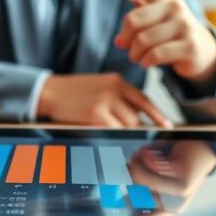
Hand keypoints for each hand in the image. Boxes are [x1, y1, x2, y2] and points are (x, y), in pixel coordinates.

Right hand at [36, 73, 171, 127]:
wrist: (49, 91)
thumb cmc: (74, 93)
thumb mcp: (100, 86)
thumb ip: (119, 98)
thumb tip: (138, 118)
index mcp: (117, 80)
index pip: (144, 99)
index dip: (156, 114)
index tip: (166, 124)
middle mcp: (114, 88)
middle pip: (136, 116)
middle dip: (132, 127)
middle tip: (120, 132)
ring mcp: (105, 101)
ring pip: (127, 125)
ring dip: (121, 131)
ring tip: (104, 127)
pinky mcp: (95, 113)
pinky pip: (114, 130)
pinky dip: (112, 134)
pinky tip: (101, 131)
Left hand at [82, 0, 215, 88]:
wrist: (202, 50)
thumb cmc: (168, 34)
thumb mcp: (152, 23)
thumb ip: (133, 25)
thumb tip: (119, 42)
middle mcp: (173, 4)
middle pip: (133, 21)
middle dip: (125, 39)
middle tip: (127, 49)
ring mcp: (183, 23)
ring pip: (143, 41)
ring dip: (135, 55)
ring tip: (139, 58)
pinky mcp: (189, 44)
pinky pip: (155, 55)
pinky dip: (146, 62)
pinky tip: (148, 63)